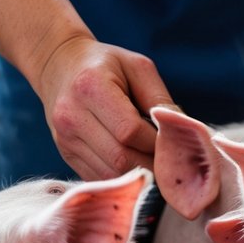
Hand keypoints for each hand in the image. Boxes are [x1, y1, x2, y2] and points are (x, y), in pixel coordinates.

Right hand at [33, 35, 178, 179]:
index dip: (158, 143)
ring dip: (140, 175)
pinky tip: (139, 166)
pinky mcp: (66, 155)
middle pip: (121, 158)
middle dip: (153, 164)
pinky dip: (124, 178)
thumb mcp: (138, 67)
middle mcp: (72, 117)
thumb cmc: (106, 64)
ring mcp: (65, 140)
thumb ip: (159, 99)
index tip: (177, 142)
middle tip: (175, 162)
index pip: (130, 131)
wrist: (58, 66)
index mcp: (90, 88)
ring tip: (160, 166)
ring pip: (110, 174)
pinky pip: (100, 178)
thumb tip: (185, 130)